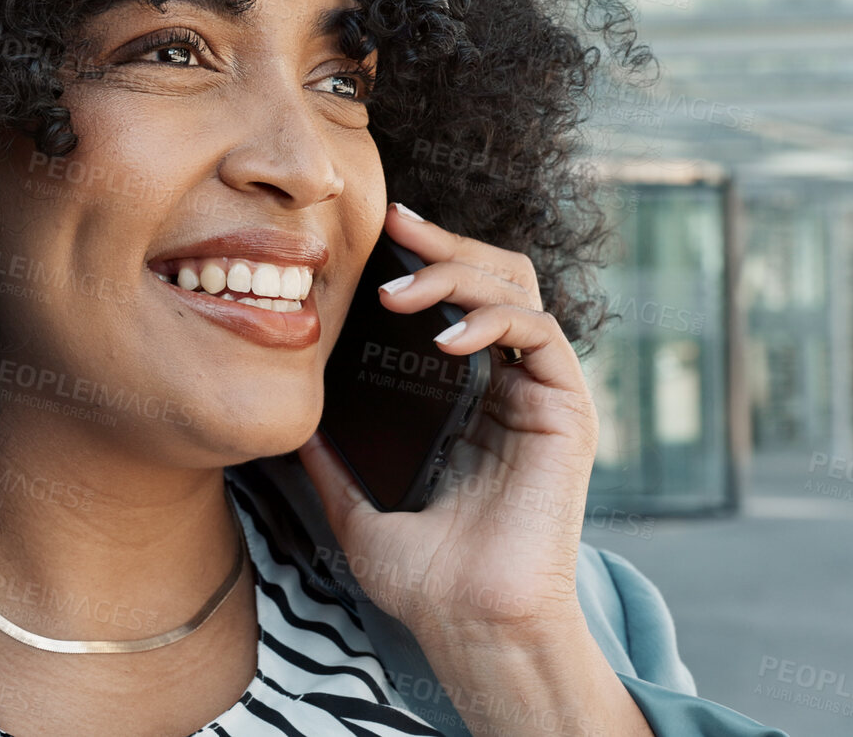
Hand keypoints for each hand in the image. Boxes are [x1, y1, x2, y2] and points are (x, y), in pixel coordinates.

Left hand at [297, 201, 597, 645]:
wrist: (471, 628)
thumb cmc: (426, 580)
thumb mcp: (357, 506)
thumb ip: (329, 459)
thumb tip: (284, 418)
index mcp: (468, 401)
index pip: (456, 301)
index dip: (424, 259)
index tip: (375, 231)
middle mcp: (509, 388)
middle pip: (494, 277)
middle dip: (444, 244)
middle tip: (394, 224)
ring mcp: (541, 396)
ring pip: (517, 290)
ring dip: (458, 274)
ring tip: (400, 293)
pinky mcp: (567, 412)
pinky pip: (541, 335)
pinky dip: (494, 320)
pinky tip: (448, 337)